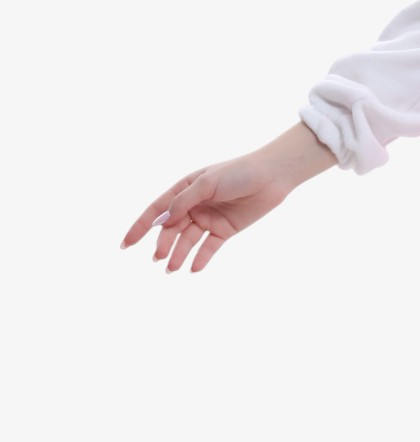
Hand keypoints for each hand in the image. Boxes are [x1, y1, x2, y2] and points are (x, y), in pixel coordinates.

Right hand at [120, 123, 336, 274]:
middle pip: (171, 229)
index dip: (139, 227)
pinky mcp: (225, 230)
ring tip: (171, 269)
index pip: (156, 210)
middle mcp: (193, 205)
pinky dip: (200, 258)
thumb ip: (184, 201)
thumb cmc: (238, 172)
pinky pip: (208, 247)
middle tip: (159, 258)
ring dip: (178, 254)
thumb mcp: (207, 182)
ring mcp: (208, 218)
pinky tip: (192, 268)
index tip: (125, 244)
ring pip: (187, 240)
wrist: (271, 177)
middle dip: (162, 244)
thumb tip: (163, 220)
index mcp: (184, 189)